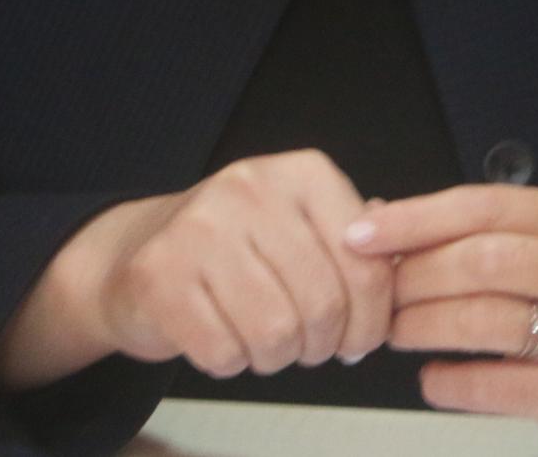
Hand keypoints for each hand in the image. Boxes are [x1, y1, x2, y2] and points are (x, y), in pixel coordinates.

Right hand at [0, 150, 392, 390]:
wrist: (136, 253)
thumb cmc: (235, 247)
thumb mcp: (302, 224)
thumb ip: (355, 240)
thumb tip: (401, 263)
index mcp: (302, 174)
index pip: (364, 261)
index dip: (371, 317)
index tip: (361, 338)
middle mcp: (252, 189)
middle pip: (323, 302)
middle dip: (325, 345)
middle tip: (313, 350)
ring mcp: (199, 228)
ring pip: (276, 332)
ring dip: (279, 359)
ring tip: (269, 348)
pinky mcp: (158, 275)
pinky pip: (223, 350)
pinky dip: (232, 364)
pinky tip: (226, 342)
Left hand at [354, 184, 537, 454]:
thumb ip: (480, 235)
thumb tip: (383, 224)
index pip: (486, 207)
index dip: (418, 219)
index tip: (364, 233)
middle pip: (482, 260)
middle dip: (415, 275)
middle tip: (379, 292)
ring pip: (482, 320)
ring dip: (421, 325)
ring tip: (396, 330)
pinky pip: (489, 386)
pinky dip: (444, 382)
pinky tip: (433, 376)